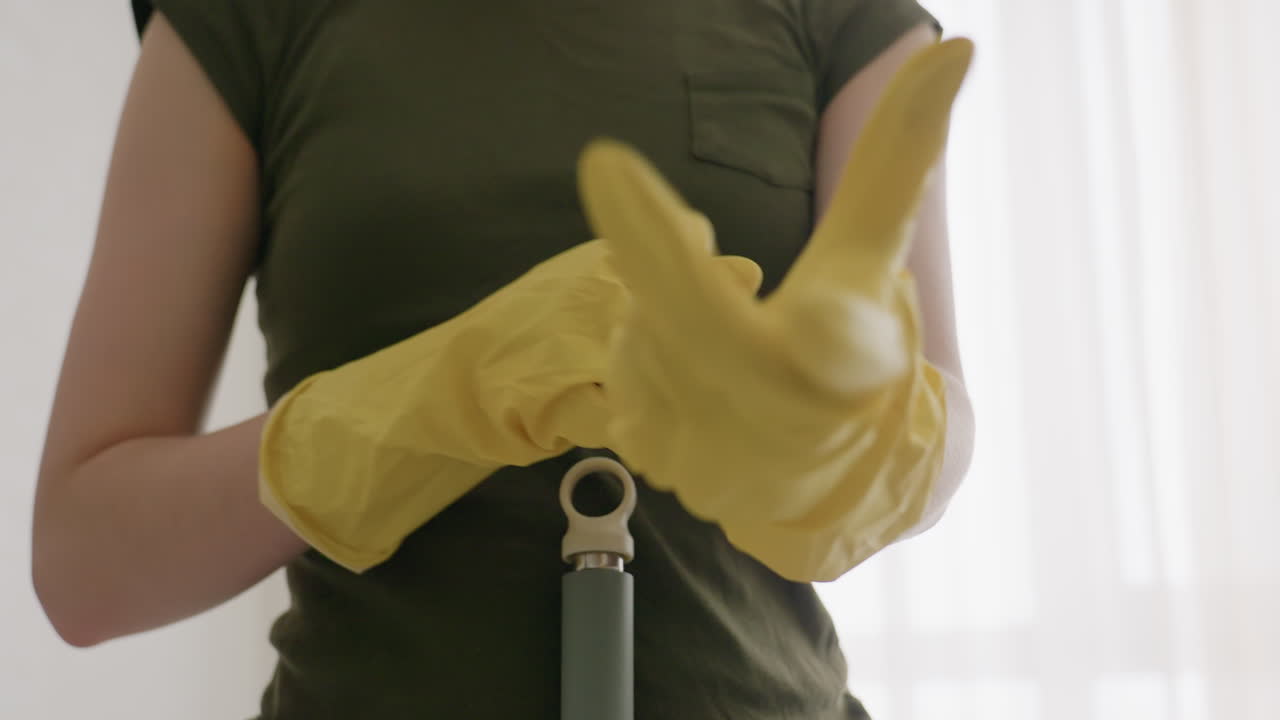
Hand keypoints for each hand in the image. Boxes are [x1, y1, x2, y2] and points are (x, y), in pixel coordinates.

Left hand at [576, 39, 972, 533]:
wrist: (826, 467)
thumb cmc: (851, 339)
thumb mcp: (876, 249)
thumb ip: (902, 151)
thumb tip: (958, 46)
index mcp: (847, 360)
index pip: (828, 335)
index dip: (787, 307)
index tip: (747, 268)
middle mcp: (785, 422)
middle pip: (688, 319)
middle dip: (651, 242)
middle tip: (608, 168)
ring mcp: (720, 459)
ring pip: (641, 345)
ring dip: (653, 306)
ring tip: (701, 313)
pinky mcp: (671, 475)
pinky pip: (622, 389)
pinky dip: (640, 358)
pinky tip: (681, 363)